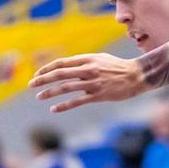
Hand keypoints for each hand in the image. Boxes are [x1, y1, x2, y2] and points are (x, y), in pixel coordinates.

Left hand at [30, 53, 147, 112]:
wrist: (137, 76)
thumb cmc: (117, 67)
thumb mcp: (100, 58)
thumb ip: (83, 62)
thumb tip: (67, 67)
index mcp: (87, 59)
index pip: (61, 63)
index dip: (47, 68)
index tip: (38, 74)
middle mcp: (88, 70)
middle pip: (60, 74)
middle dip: (43, 79)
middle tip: (31, 84)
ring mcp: (93, 83)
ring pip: (66, 87)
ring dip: (50, 92)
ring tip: (40, 96)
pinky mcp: (98, 95)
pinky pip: (77, 101)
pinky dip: (64, 105)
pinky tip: (54, 109)